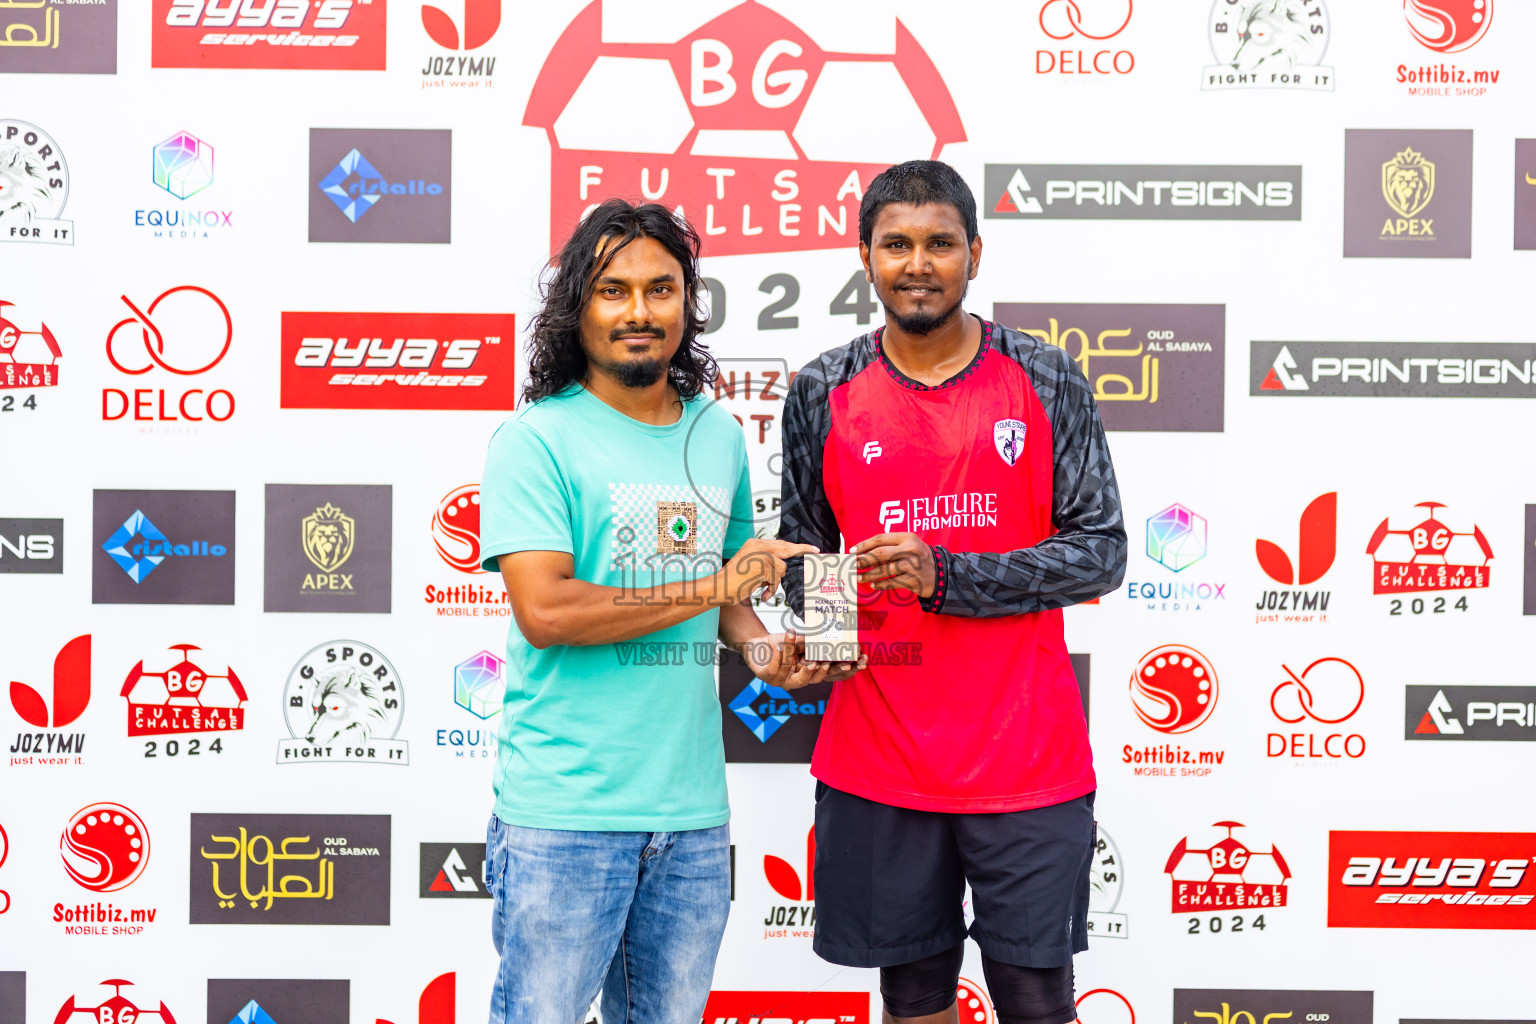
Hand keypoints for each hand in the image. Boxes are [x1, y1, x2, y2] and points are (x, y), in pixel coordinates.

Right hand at [720, 538, 818, 604]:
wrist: (719, 587)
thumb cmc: (733, 580)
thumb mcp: (749, 565)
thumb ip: (765, 561)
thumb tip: (782, 565)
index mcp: (755, 543)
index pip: (780, 543)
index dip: (797, 547)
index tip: (811, 548)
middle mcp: (758, 546)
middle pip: (787, 549)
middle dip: (802, 550)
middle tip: (816, 551)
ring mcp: (761, 556)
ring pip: (782, 570)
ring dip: (775, 582)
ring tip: (764, 588)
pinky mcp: (763, 567)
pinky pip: (776, 581)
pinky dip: (771, 590)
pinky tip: (762, 594)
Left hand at [742, 631, 863, 690]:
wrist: (756, 642)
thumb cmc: (780, 642)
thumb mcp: (799, 641)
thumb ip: (813, 642)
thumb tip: (835, 636)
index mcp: (807, 673)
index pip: (826, 675)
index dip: (838, 671)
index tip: (849, 663)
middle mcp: (795, 681)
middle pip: (811, 681)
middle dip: (818, 672)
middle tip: (822, 662)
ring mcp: (779, 681)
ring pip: (790, 671)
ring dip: (791, 651)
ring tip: (791, 635)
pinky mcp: (765, 677)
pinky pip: (774, 670)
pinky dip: (778, 656)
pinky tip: (779, 646)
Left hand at [851, 533, 935, 596]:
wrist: (942, 573)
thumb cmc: (919, 557)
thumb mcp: (909, 545)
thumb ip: (890, 546)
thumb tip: (863, 553)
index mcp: (907, 537)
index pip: (880, 539)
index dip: (864, 545)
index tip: (852, 551)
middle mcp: (910, 550)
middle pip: (880, 554)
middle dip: (864, 560)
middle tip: (853, 565)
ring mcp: (913, 566)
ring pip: (884, 570)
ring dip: (869, 574)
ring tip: (860, 578)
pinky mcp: (914, 580)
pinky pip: (892, 583)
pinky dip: (881, 584)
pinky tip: (874, 585)